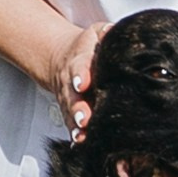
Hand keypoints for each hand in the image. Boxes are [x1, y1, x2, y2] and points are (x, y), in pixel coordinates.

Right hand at [49, 19, 106, 135]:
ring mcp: (69, 98)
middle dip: (78, 108)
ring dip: (75, 124)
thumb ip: (106, 33)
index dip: (81, 75)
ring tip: (81, 135)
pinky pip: (70, 123)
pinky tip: (80, 144)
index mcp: (80, 60)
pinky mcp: (69, 110)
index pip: (80, 66)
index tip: (83, 83)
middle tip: (83, 119)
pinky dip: (74, 133)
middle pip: (73, 95)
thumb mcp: (97, 33)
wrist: (61, 57)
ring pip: (70, 112)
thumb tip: (116, 32)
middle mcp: (72, 81)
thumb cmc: (89, 46)